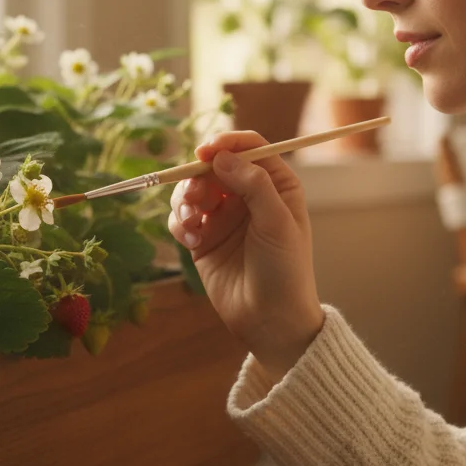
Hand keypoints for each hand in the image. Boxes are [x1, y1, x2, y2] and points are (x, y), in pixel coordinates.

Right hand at [168, 132, 325, 380]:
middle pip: (213, 165)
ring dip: (185, 201)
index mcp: (275, 185)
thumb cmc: (285, 271)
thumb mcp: (277, 224)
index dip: (226, 143)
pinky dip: (180, 224)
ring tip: (191, 224)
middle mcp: (247, 195)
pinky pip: (181, 218)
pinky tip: (192, 242)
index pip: (249, 147)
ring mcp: (223, 216)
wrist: (270, 321)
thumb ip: (254, 186)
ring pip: (192, 189)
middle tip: (196, 199)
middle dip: (198, 178)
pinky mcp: (202, 238)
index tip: (205, 152)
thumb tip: (223, 157)